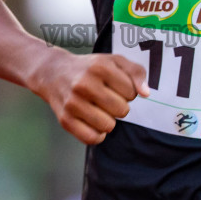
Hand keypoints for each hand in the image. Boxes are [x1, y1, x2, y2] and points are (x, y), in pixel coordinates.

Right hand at [35, 50, 150, 145]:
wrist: (53, 73)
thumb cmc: (90, 68)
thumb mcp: (114, 61)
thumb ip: (136, 72)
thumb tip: (146, 93)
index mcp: (100, 67)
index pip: (132, 92)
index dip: (128, 91)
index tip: (116, 86)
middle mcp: (85, 84)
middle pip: (122, 110)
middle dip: (119, 106)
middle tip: (107, 98)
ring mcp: (73, 103)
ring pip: (109, 126)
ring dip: (109, 121)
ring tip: (99, 109)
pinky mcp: (65, 120)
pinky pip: (92, 138)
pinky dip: (97, 135)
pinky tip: (93, 122)